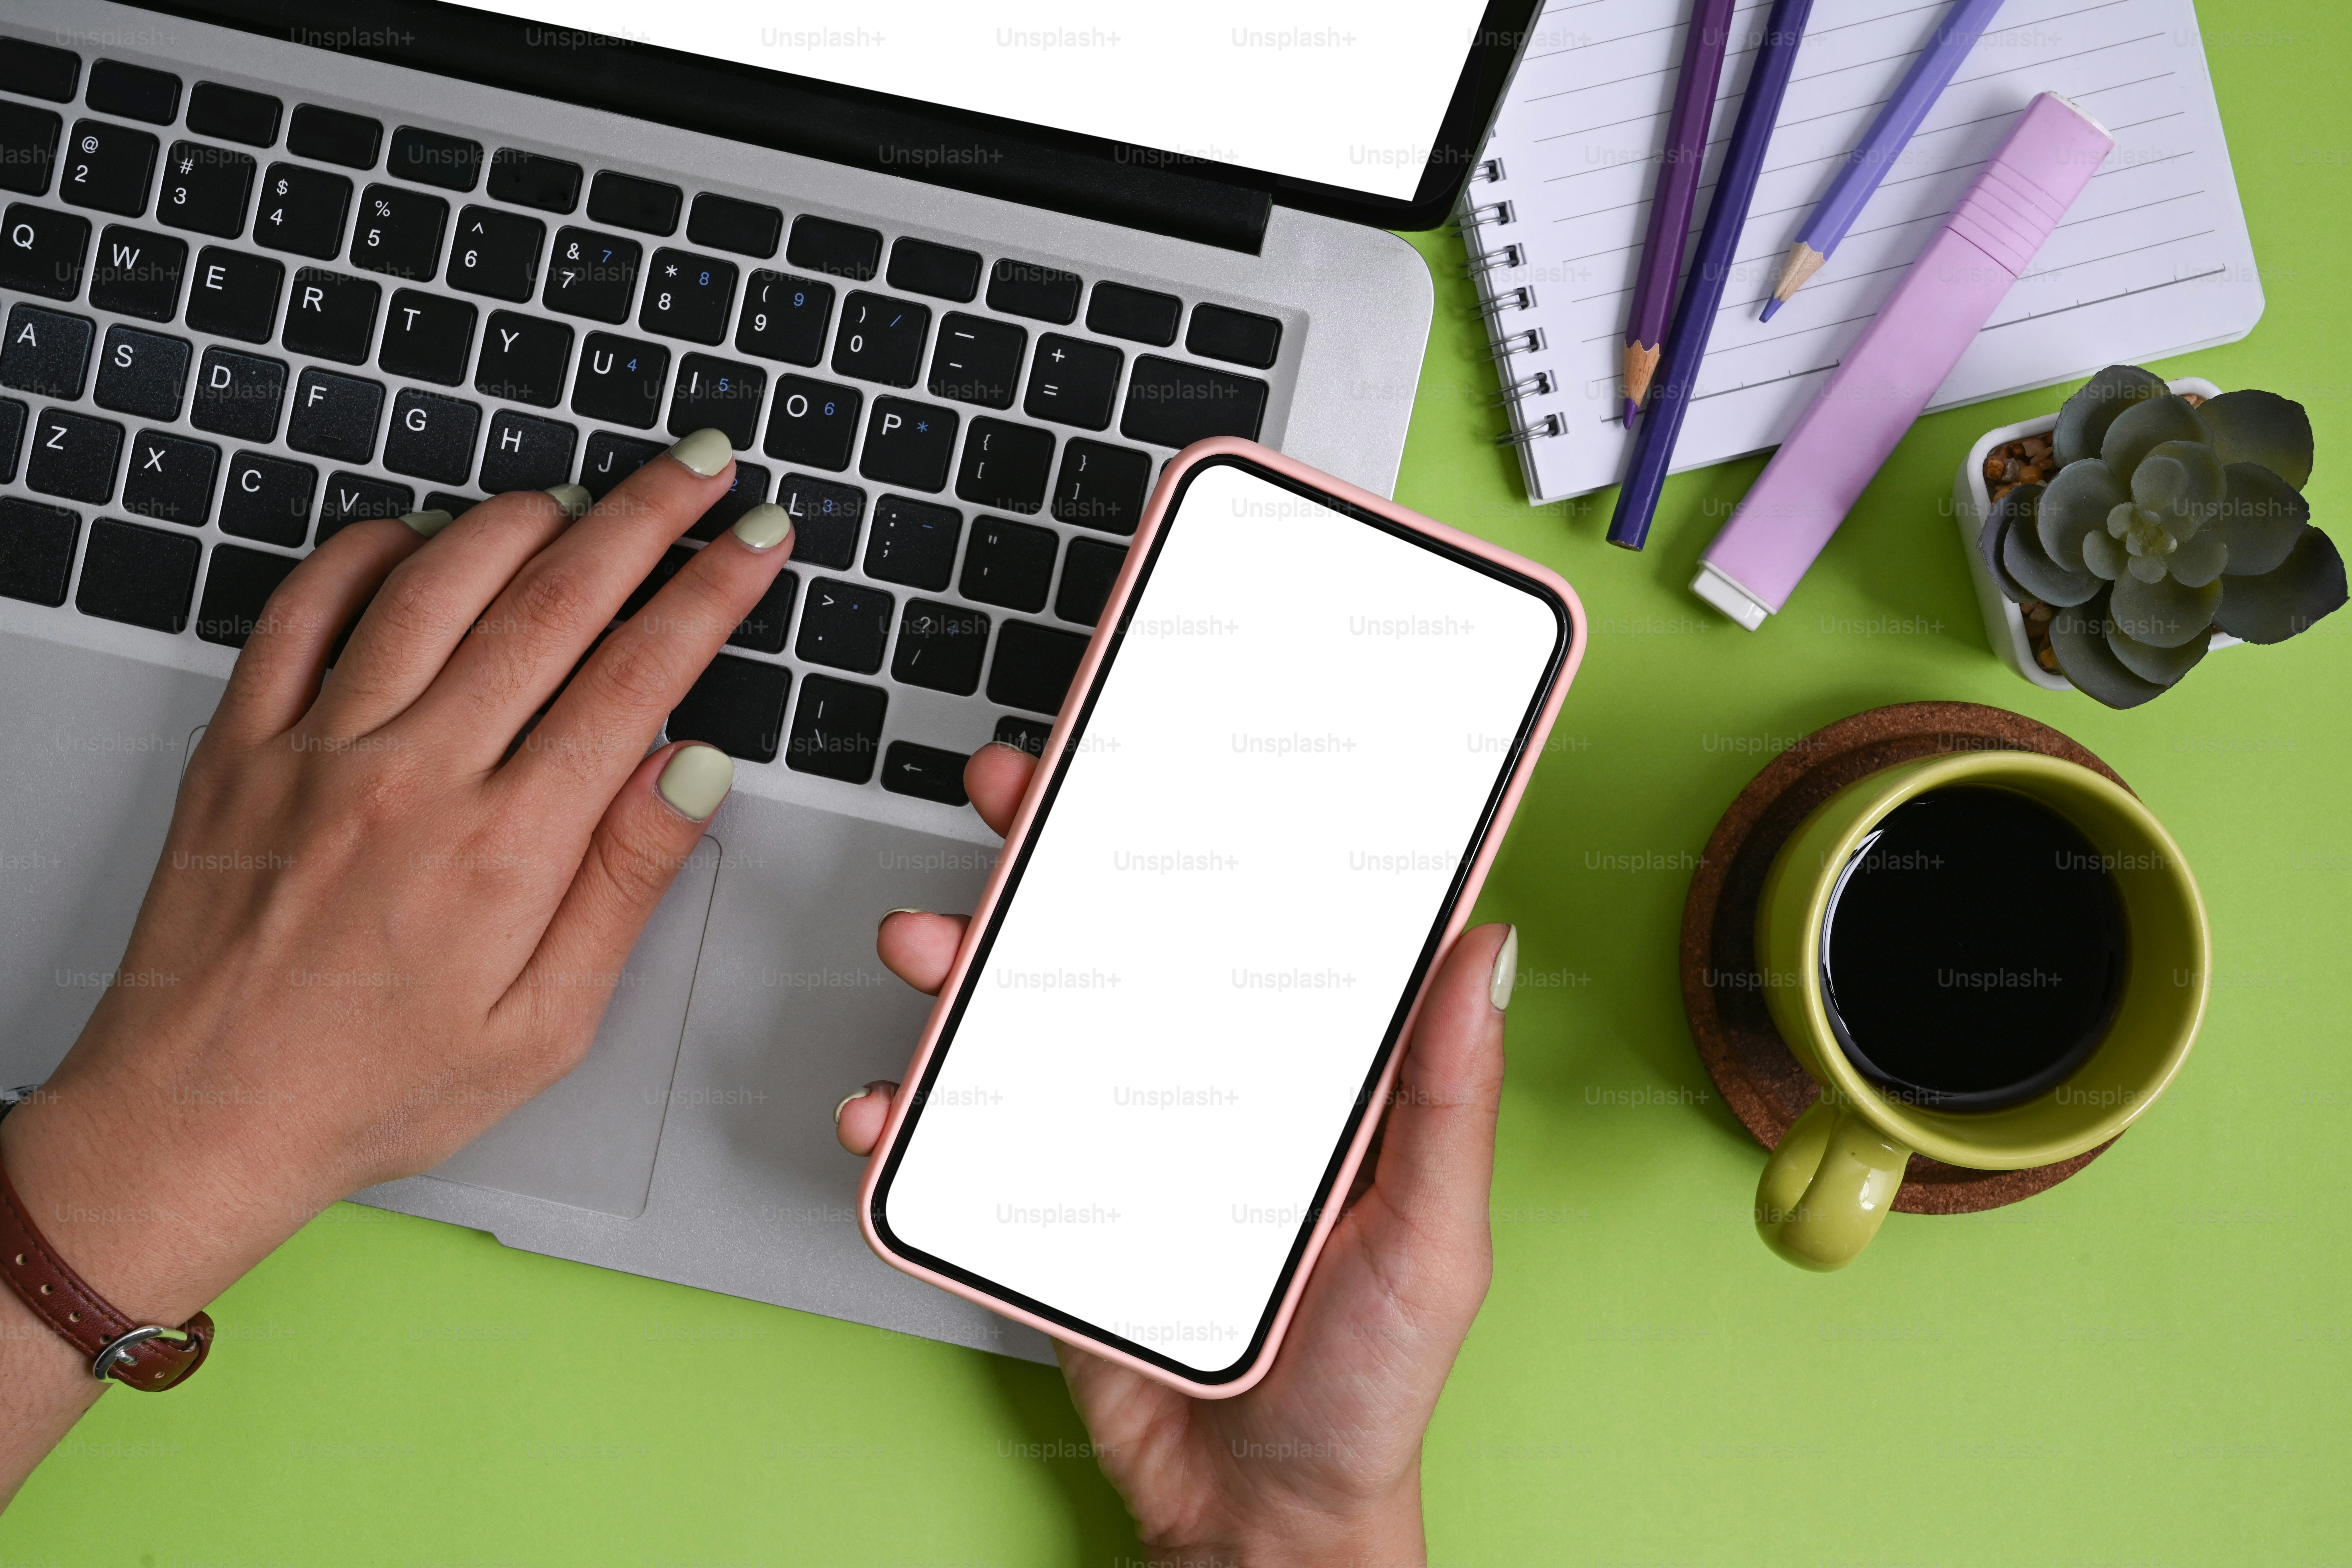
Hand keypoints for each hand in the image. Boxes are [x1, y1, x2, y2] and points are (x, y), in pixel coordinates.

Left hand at [0, 430, 793, 1497]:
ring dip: (525, 516)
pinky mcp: (241, 744)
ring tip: (584, 492)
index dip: (710, 592)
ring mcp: (316, 747)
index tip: (753, 541)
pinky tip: (421, 534)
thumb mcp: (545, 1026)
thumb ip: (622, 886)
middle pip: (554, 600)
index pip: (637, 676)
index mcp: (502, 849)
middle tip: (701, 466)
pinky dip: (369, 549)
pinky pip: (304, 607)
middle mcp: (411, 775)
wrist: (198, 1118)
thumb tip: (690, 769)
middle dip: (646, 517)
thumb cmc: (374, 1086)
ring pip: (437, 579)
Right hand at [838, 745, 1516, 1566]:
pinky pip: (972, 1137)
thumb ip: (1449, 1099)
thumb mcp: (1432, 1237)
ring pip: (1033, 1013)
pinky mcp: (1054, 1204)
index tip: (1176, 741)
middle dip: (1060, 850)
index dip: (1221, 822)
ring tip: (925, 941)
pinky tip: (888, 1107)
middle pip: (1130, 934)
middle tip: (1013, 788)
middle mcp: (1213, 1080)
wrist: (1260, 1517)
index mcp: (1309, 1069)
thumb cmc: (1369, 1384)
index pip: (1268, 916)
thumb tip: (1488, 947)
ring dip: (965, 962)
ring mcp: (1124, 1134)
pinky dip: (913, 1117)